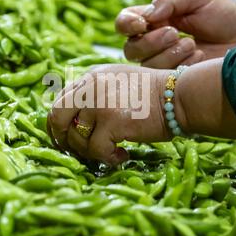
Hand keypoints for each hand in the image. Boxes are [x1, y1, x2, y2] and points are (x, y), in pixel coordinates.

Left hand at [47, 64, 181, 164]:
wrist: (179, 96)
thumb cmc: (154, 94)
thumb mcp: (117, 82)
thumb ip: (95, 94)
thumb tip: (76, 121)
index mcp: (90, 77)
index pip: (60, 101)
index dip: (57, 124)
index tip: (64, 139)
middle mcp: (90, 87)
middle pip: (56, 117)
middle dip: (61, 139)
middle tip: (75, 151)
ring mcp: (99, 103)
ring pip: (76, 138)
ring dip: (90, 152)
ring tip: (110, 152)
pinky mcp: (112, 122)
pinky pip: (96, 150)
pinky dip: (107, 158)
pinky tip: (122, 155)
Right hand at [115, 0, 235, 67]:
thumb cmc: (221, 13)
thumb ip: (170, 0)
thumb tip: (148, 16)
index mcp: (152, 20)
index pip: (124, 23)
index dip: (126, 25)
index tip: (142, 24)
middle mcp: (152, 43)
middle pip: (130, 50)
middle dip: (150, 42)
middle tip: (175, 33)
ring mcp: (162, 63)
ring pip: (146, 66)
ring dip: (168, 54)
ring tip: (192, 44)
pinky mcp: (174, 79)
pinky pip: (165, 78)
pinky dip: (182, 64)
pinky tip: (199, 56)